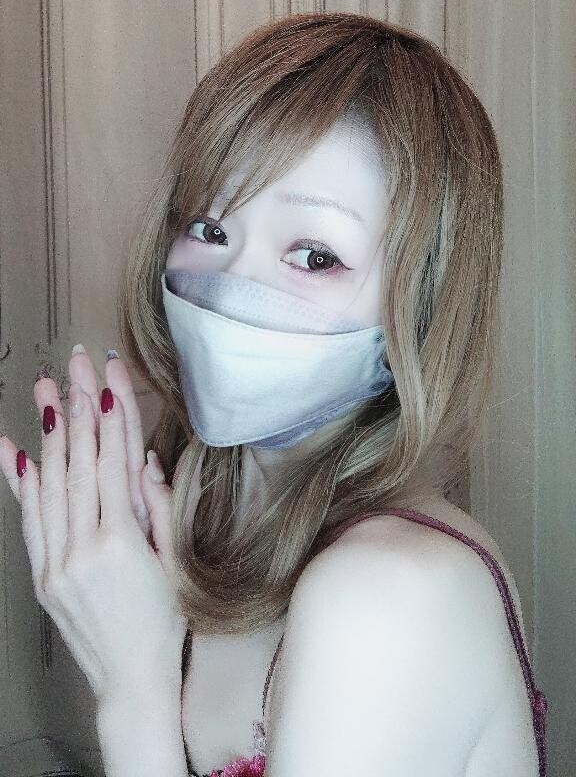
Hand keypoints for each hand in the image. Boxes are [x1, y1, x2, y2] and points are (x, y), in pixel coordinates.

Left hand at [0, 348, 197, 703]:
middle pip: (77, 463)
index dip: (110, 416)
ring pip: (49, 485)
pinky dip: (20, 482)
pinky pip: (28, 520)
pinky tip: (14, 450)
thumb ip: (159, 508)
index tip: (108, 378)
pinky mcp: (42, 577)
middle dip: (76, 407)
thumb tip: (146, 461)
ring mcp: (57, 563)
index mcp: (123, 543)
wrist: (132, 683)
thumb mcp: (175, 563)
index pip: (112, 462)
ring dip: (47, 432)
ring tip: (46, 389)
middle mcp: (83, 549)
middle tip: (75, 365)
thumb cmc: (165, 624)